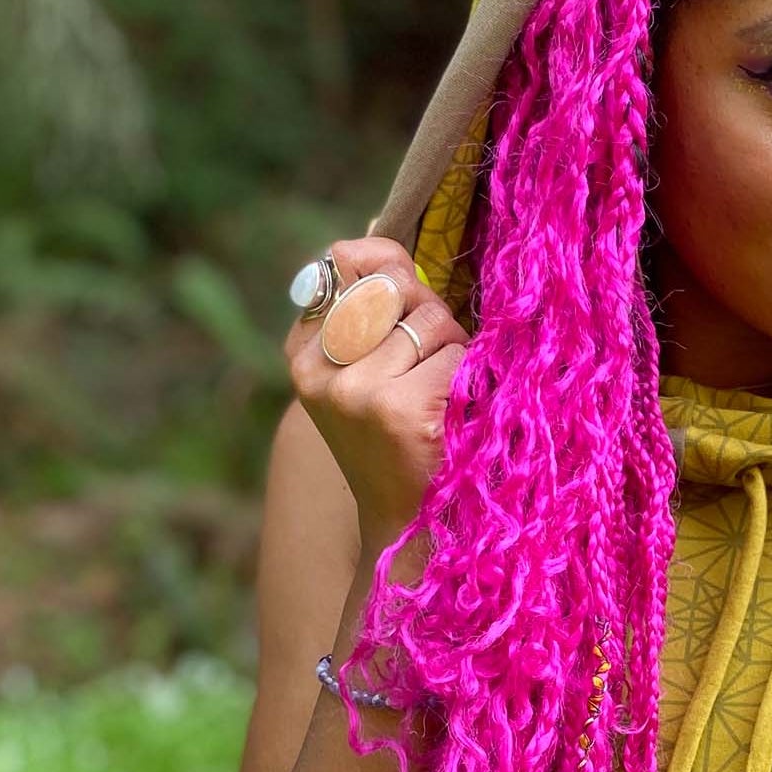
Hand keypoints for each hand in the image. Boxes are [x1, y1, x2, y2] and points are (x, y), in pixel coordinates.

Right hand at [284, 237, 470, 552]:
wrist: (406, 526)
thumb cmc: (397, 442)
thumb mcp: (364, 372)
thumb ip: (365, 306)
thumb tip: (357, 246)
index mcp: (303, 356)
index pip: (342, 266)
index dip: (388, 271)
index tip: (402, 304)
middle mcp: (321, 372)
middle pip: (394, 291)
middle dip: (427, 315)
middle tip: (429, 366)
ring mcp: (358, 392)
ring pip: (430, 323)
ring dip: (454, 350)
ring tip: (441, 397)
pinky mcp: (400, 411)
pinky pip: (455, 357)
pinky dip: (469, 378)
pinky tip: (452, 417)